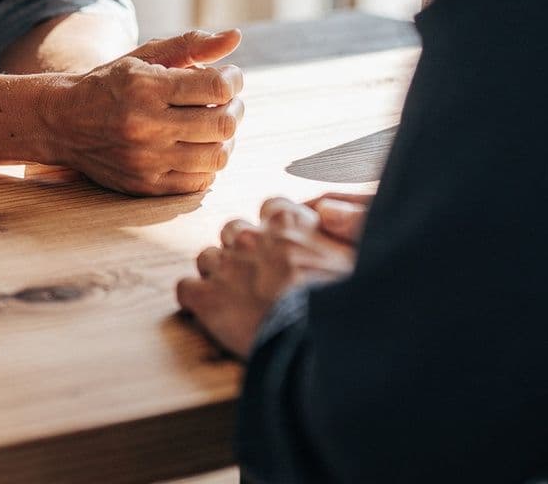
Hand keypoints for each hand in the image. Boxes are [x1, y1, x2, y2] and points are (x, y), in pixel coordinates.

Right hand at [39, 29, 244, 195]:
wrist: (63, 122)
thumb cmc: (111, 84)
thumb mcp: (146, 56)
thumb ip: (191, 45)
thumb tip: (236, 36)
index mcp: (146, 87)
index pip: (216, 86)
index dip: (233, 80)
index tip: (229, 77)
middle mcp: (145, 125)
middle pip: (222, 124)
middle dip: (236, 109)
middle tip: (229, 102)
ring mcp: (145, 160)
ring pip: (216, 157)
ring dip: (226, 139)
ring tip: (215, 125)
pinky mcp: (145, 186)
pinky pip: (199, 182)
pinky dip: (208, 163)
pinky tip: (198, 147)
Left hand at [174, 194, 367, 358]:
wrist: (319, 339)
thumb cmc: (346, 301)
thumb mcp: (362, 254)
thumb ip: (347, 223)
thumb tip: (328, 209)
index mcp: (290, 222)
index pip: (272, 208)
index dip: (274, 230)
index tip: (281, 249)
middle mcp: (253, 236)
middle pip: (233, 231)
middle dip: (242, 252)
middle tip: (258, 280)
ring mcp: (227, 265)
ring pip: (207, 258)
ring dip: (218, 276)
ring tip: (235, 302)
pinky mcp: (208, 298)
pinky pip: (185, 290)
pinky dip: (195, 302)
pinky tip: (209, 316)